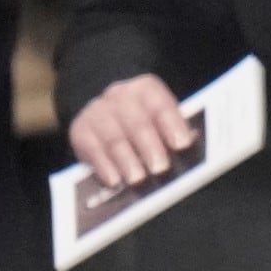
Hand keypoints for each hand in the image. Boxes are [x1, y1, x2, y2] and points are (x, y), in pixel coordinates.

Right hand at [67, 73, 194, 191]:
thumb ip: (174, 135)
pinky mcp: (80, 129)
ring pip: (114, 136)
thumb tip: (191, 153)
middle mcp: (119, 95)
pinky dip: (104, 166)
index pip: (160, 103)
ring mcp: (97, 111)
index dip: (172, 123)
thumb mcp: (161, 125)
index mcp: (145, 89)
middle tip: (160, 168)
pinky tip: (113, 180)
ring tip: (137, 179)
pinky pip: (91, 148)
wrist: (107, 120)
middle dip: (150, 146)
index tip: (182, 144)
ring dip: (127, 160)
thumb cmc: (145, 128)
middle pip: (137, 121)